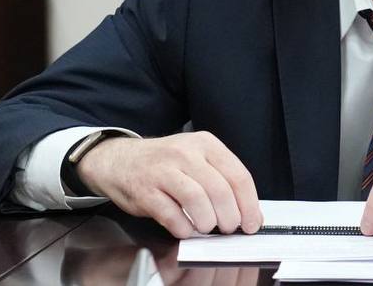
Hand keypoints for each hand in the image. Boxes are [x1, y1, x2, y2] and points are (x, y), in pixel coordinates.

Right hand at [76, 131, 262, 237]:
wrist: (120, 160)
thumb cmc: (164, 163)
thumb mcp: (196, 157)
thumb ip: (220, 179)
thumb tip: (247, 211)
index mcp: (205, 143)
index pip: (238, 175)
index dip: (249, 204)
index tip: (252, 222)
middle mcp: (185, 153)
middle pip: (220, 190)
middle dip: (230, 217)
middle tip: (229, 228)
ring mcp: (163, 170)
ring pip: (197, 200)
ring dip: (207, 221)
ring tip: (208, 227)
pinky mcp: (145, 190)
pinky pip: (170, 214)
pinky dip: (183, 227)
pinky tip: (186, 229)